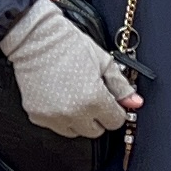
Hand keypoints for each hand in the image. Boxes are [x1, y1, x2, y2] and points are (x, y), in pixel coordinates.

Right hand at [0, 0, 140, 137]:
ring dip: (79, 119)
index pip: (115, 121)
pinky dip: (60, 116)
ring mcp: (54, 117)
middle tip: (90, 94)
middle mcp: (74, 113)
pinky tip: (58, 96)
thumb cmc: (68, 44)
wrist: (35, 38)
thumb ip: (121, 85)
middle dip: (97, 115)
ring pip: (76, 131)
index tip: (109, 100)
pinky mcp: (38, 117)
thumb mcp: (103, 61)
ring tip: (73, 95)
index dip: (114, 109)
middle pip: (96, 131)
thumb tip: (135, 102)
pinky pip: (56, 126)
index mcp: (94, 99)